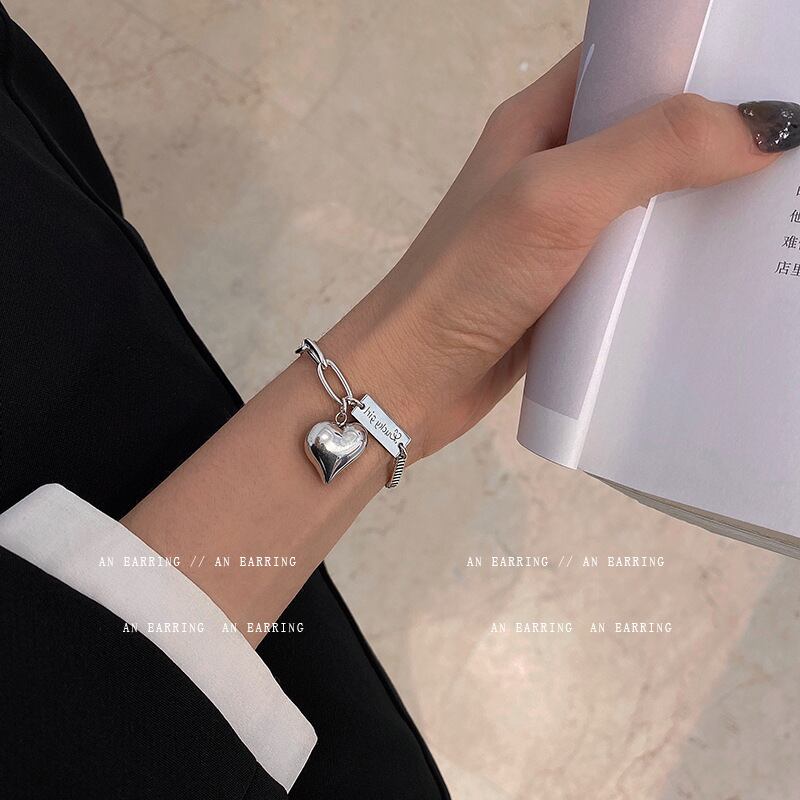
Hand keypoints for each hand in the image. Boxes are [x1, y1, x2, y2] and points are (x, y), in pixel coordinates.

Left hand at [124, 46, 781, 643]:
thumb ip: (651, 149)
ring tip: (764, 223)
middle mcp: (551, 171)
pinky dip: (670, 272)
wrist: (410, 381)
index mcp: (539, 122)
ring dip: (698, 213)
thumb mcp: (556, 198)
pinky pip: (632, 267)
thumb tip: (760, 125)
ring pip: (646, 206)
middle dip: (712, 144)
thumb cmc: (464, 283)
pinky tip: (713, 284)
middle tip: (780, 164)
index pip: (628, 62)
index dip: (693, 61)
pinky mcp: (567, 289)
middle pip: (648, 135)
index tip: (762, 80)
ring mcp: (559, 234)